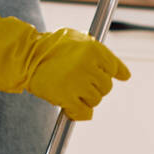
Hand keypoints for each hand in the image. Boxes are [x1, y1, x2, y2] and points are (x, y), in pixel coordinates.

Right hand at [0, 14, 130, 119]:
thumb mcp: (79, 40)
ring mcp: (78, 83)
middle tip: (79, 82)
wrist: (27, 56)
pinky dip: (79, 113)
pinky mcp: (67, 97)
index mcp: (94, 50)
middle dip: (94, 87)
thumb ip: (103, 55)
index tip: (98, 76)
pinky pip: (84, 113)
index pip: (113, 68)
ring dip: (85, 99)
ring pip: (95, 100)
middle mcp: (88, 66)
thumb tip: (125, 75)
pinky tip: (71, 107)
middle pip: (106, 86)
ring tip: (70, 90)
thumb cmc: (53, 47)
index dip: (106, 73)